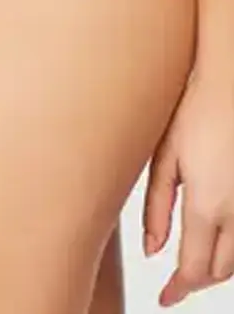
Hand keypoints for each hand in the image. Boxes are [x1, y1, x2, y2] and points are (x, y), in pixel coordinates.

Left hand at [143, 67, 233, 306]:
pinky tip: (216, 241)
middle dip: (195, 282)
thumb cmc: (192, 114)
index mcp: (206, 205)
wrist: (228, 86)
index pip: (192, 269)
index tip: (163, 299)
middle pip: (219, 270)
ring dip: (216, 269)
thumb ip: (156, 208)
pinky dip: (232, 251)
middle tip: (174, 284)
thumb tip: (152, 250)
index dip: (177, 290)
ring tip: (192, 267)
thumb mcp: (164, 159)